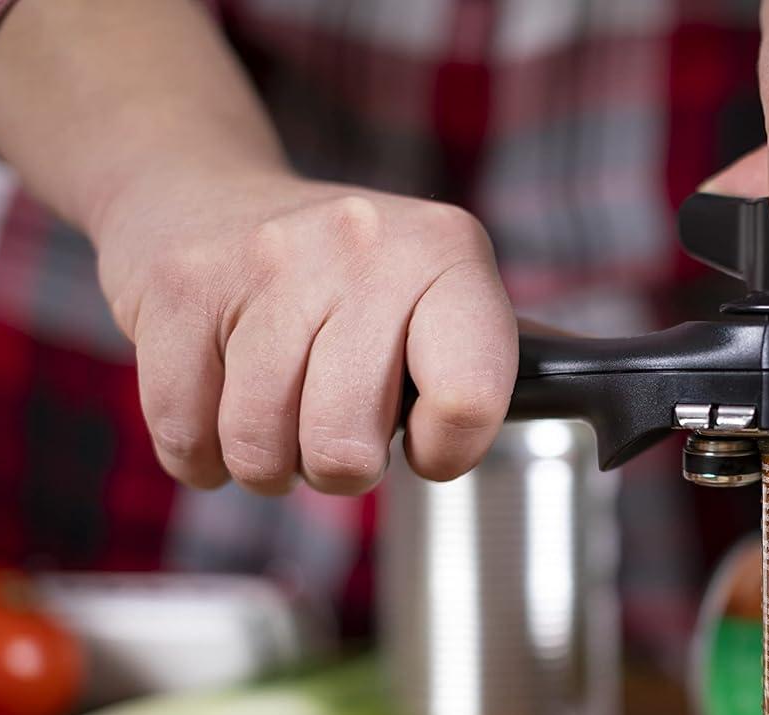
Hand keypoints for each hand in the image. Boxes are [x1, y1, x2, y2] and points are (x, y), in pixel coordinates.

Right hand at [92, 171, 517, 494]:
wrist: (197, 192)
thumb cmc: (341, 283)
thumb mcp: (434, 299)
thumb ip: (481, 370)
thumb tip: (588, 414)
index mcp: (448, 253)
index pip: (470, 398)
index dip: (444, 450)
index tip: (423, 438)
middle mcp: (362, 244)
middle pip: (347, 449)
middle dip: (338, 468)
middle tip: (334, 424)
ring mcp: (265, 260)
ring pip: (259, 452)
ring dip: (266, 461)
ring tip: (277, 408)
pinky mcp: (180, 287)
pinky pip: (186, 438)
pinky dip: (202, 452)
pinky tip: (218, 398)